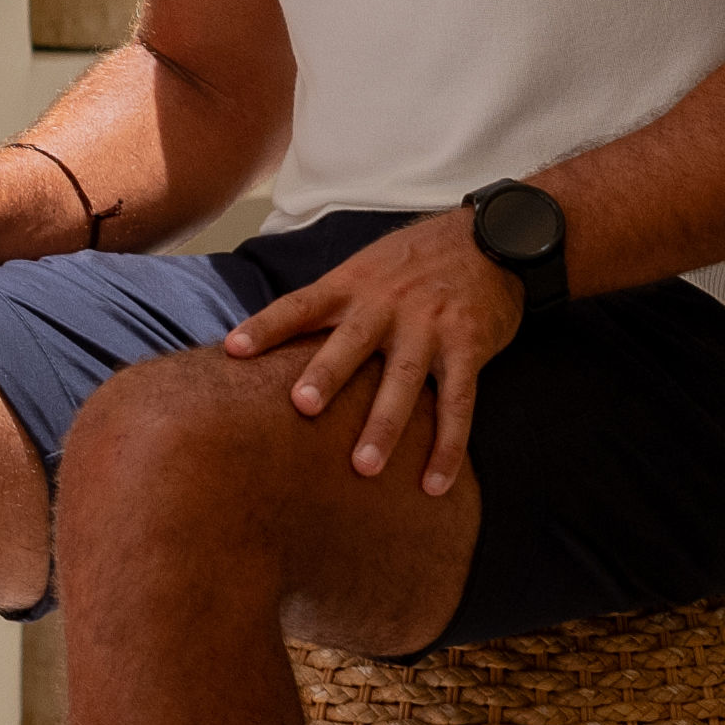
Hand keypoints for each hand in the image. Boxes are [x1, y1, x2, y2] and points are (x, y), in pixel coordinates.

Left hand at [222, 217, 525, 494]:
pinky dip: (448, 446)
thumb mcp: (366, 268)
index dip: (266, 326)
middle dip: (326, 375)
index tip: (232, 350)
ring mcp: (429, 327)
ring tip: (364, 468)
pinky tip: (434, 484)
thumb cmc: (416, 261)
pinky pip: (458, 404)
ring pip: (403, 381)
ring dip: (385, 425)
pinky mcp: (468, 347)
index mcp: (353, 286)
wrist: (492, 240)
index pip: (301, 305)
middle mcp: (386, 306)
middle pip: (350, 344)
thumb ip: (330, 303)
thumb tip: (275, 339)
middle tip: (301, 407)